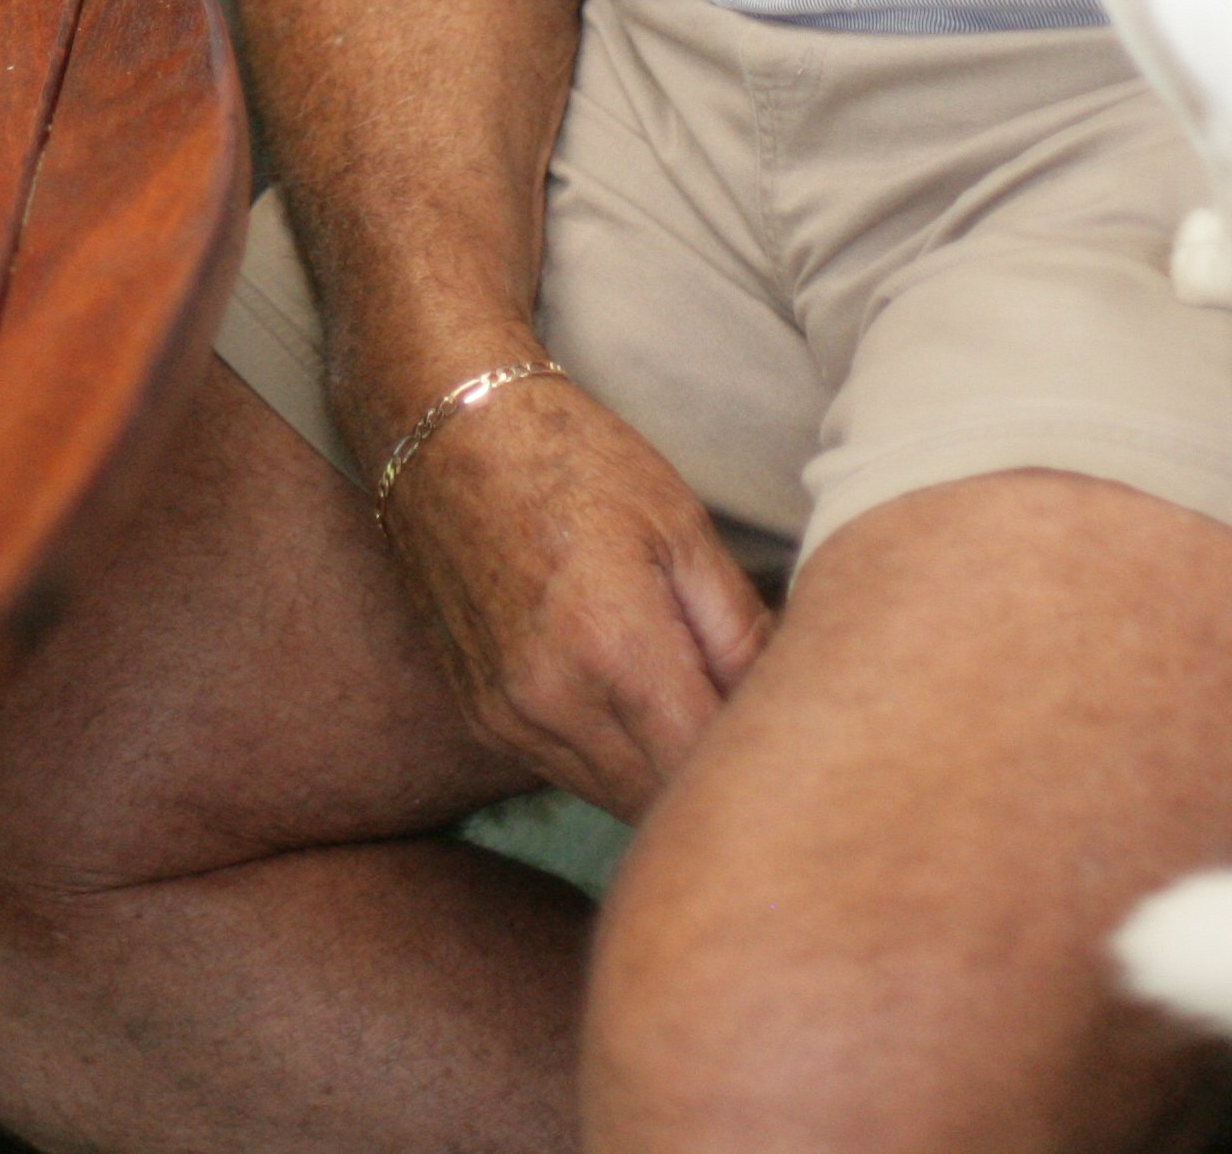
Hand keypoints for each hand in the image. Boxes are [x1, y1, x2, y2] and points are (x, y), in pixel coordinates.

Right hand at [369, 370, 772, 814]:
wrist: (446, 434)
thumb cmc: (573, 461)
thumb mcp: (681, 527)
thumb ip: (738, 629)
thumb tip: (784, 697)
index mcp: (614, 647)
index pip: (707, 759)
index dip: (757, 751)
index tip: (785, 723)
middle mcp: (553, 699)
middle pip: (663, 795)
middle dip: (714, 769)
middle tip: (750, 720)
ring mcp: (508, 715)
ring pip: (614, 797)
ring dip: (662, 773)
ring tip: (693, 707)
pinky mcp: (480, 716)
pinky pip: (566, 771)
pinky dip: (611, 758)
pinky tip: (631, 705)